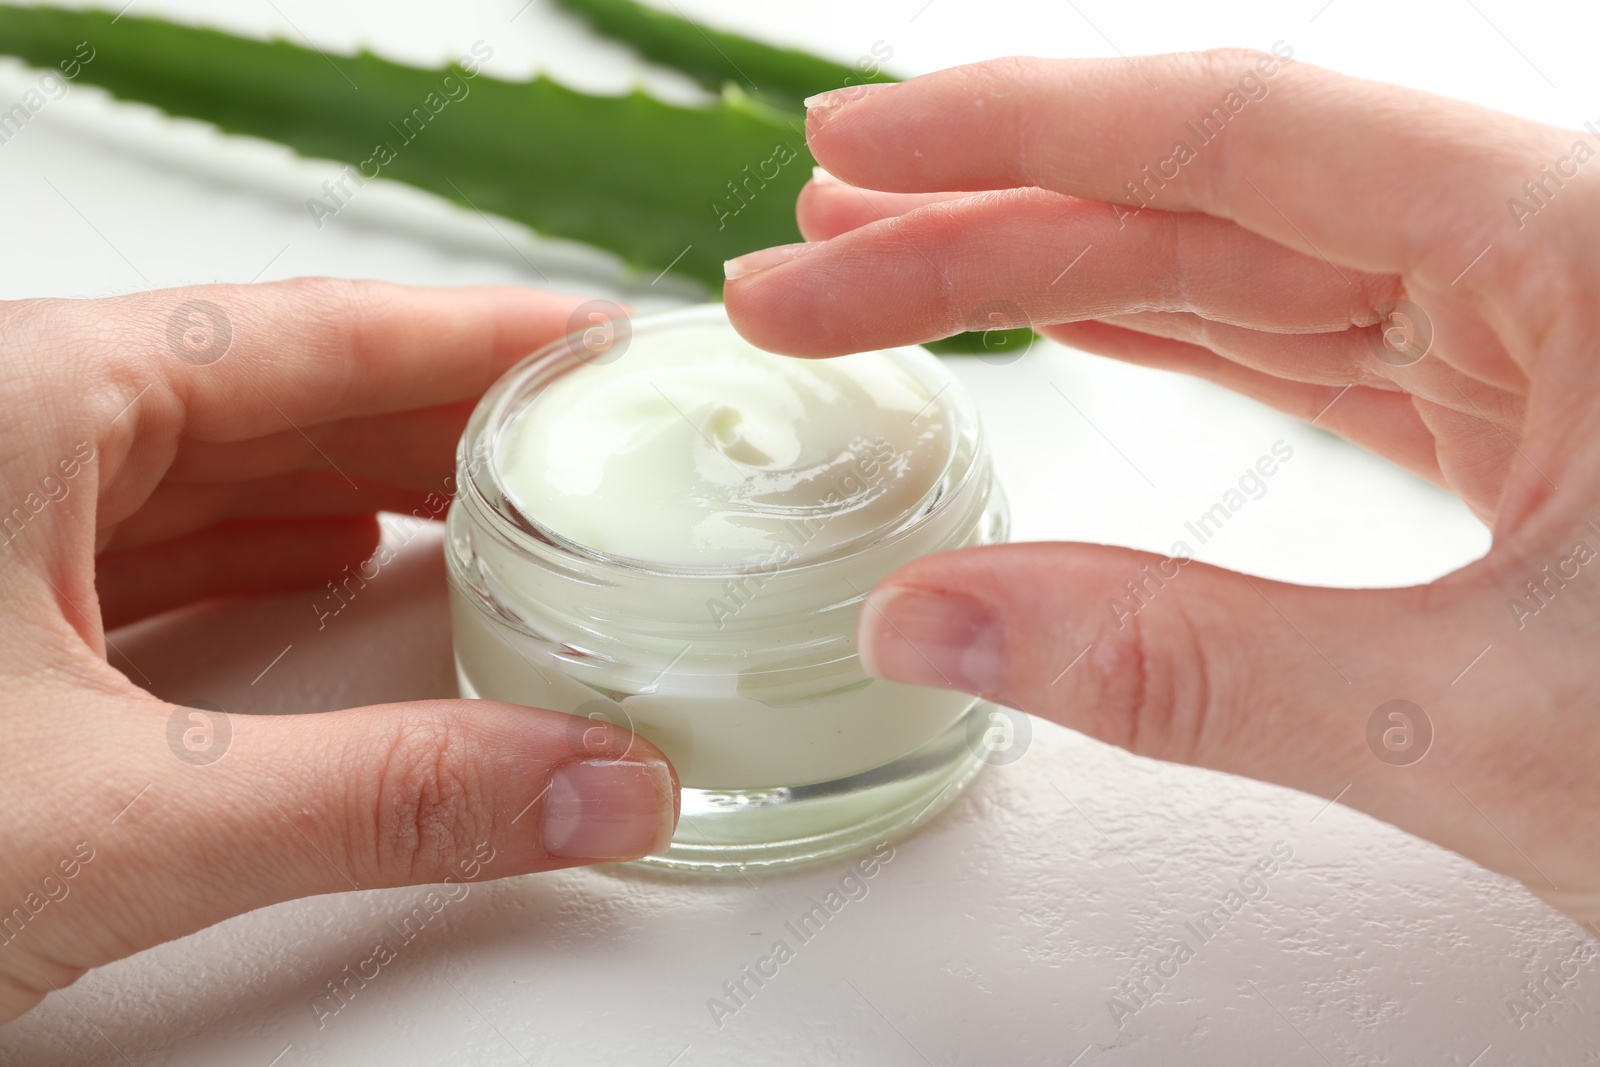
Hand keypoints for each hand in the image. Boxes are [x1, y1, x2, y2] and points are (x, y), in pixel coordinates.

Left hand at [0, 279, 677, 1021]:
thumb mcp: (115, 818)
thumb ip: (385, 803)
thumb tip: (593, 792)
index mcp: (29, 400)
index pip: (324, 332)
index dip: (483, 334)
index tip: (598, 337)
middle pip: (281, 385)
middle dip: (442, 413)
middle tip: (577, 433)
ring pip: (214, 463)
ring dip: (361, 482)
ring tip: (489, 501)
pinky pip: (154, 540)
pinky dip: (267, 554)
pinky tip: (333, 572)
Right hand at [725, 52, 1599, 925]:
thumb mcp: (1497, 728)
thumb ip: (1197, 668)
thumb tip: (941, 621)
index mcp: (1595, 249)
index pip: (1244, 127)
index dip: (1019, 128)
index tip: (854, 156)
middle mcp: (1569, 255)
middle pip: (1216, 196)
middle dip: (990, 227)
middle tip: (808, 267)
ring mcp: (1549, 334)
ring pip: (1254, 266)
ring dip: (1063, 275)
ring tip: (892, 285)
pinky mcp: (1533, 417)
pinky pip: (1320, 345)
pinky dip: (1180, 336)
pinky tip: (1072, 318)